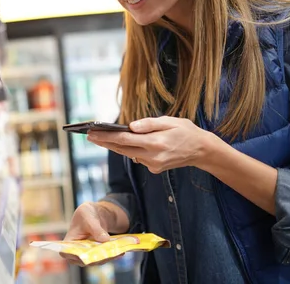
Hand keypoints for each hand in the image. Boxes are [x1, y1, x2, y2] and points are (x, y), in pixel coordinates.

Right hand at [62, 201, 127, 265]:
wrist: (95, 214)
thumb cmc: (86, 213)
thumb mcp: (88, 217)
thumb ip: (95, 228)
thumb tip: (104, 240)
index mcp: (69, 242)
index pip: (67, 253)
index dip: (75, 256)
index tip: (87, 254)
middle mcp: (77, 251)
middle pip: (85, 259)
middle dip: (98, 257)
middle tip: (109, 253)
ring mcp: (88, 254)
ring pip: (97, 260)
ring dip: (107, 257)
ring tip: (118, 252)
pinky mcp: (98, 255)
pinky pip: (104, 257)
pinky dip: (112, 255)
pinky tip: (120, 251)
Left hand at [87, 116, 212, 173]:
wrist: (201, 150)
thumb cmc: (185, 131)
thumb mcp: (170, 121)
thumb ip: (149, 124)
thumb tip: (130, 127)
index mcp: (155, 143)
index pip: (124, 140)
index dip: (106, 137)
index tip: (92, 133)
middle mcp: (152, 157)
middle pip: (122, 149)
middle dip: (104, 142)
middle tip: (88, 135)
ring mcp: (153, 165)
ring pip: (128, 154)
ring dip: (113, 146)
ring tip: (98, 138)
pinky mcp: (155, 169)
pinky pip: (138, 157)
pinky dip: (129, 150)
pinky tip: (121, 143)